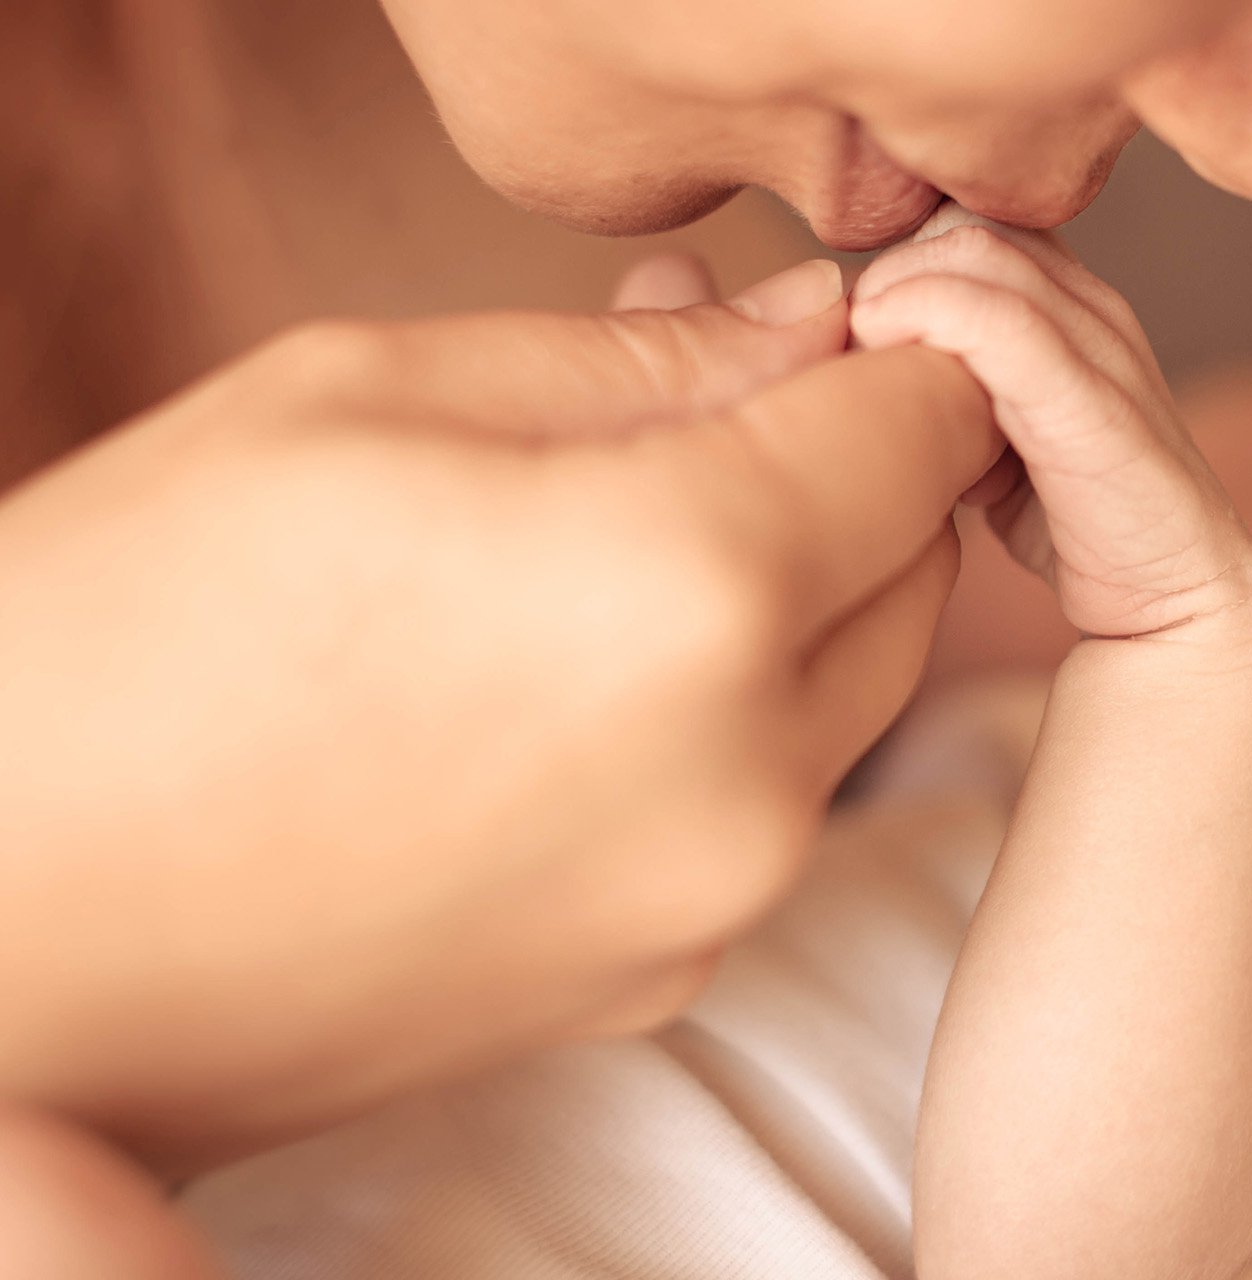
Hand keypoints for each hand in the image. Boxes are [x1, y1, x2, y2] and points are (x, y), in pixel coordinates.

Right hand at [0, 259, 998, 1174]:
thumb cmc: (118, 634)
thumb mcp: (366, 395)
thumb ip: (638, 364)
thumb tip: (808, 333)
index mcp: (690, 587)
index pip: (925, 430)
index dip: (897, 356)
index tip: (829, 330)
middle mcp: (746, 774)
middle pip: (916, 569)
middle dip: (849, 471)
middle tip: (702, 403)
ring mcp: (709, 904)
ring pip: (852, 695)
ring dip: (789, 593)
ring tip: (610, 526)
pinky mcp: (655, 984)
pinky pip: (762, 805)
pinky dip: (723, 716)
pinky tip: (573, 668)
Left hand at [852, 207, 1251, 651]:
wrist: (1180, 597)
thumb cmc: (1081, 523)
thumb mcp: (1000, 438)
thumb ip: (949, 390)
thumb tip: (863, 371)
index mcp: (1073, 303)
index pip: (969, 219)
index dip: (898, 257)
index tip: (851, 332)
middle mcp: (1093, 306)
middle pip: (965, 221)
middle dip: (888, 268)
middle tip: (845, 344)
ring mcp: (1102, 345)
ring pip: (978, 251)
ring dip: (897, 288)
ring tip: (858, 350)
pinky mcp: (1093, 401)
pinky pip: (1001, 322)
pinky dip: (927, 317)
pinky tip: (885, 353)